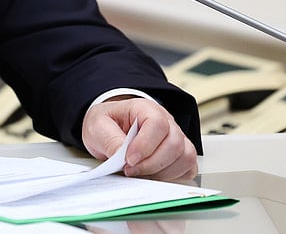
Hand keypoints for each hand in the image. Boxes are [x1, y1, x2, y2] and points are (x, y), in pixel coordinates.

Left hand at [82, 96, 197, 181]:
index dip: (145, 145)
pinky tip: (154, 175)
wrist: (110, 128)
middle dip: (151, 163)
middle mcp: (166, 121)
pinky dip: (174, 176)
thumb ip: (109, 139)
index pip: (157, 124)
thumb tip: (122, 156)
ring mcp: (176, 137)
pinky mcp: (179, 154)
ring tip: (141, 173)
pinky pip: (188, 167)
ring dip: (162, 172)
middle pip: (174, 143)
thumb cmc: (107, 123)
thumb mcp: (97, 126)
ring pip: (185, 157)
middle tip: (130, 170)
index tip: (128, 160)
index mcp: (145, 108)